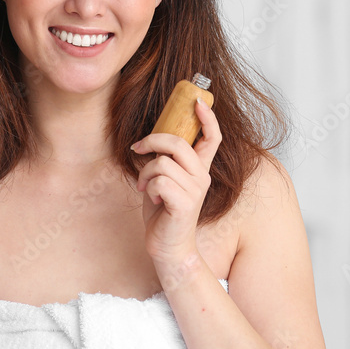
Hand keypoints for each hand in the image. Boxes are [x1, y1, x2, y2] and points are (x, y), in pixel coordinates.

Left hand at [132, 97, 221, 267]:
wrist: (168, 247)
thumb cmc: (163, 211)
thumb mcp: (164, 180)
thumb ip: (164, 160)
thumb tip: (152, 140)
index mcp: (199, 169)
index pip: (212, 138)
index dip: (207, 118)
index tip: (197, 101)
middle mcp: (202, 177)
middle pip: (178, 143)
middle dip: (152, 141)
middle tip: (137, 149)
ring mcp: (195, 190)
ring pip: (162, 162)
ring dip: (145, 173)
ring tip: (145, 187)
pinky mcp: (185, 203)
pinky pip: (158, 181)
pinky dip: (148, 188)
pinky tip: (151, 200)